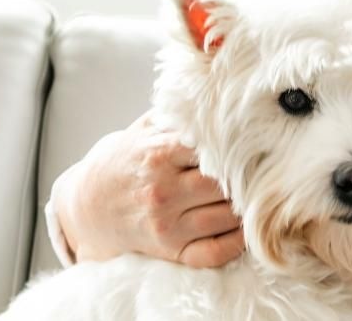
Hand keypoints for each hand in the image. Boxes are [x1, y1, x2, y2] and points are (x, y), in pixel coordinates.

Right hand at [55, 112, 243, 266]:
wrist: (89, 204)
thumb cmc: (127, 160)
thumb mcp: (145, 128)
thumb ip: (180, 114)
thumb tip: (220, 98)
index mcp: (159, 155)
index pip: (215, 149)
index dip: (238, 147)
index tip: (252, 145)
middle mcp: (163, 192)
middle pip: (225, 184)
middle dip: (245, 177)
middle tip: (262, 172)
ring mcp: (166, 225)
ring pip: (227, 217)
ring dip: (247, 207)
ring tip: (257, 195)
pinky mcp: (170, 251)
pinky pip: (215, 252)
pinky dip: (238, 243)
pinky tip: (245, 227)